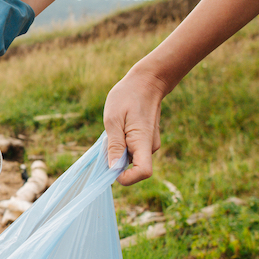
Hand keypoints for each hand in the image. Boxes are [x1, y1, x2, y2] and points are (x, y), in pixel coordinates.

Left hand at [103, 67, 166, 185]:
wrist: (147, 81)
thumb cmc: (128, 96)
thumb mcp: (113, 119)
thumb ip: (114, 145)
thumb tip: (113, 169)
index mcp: (143, 142)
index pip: (143, 172)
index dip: (127, 178)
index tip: (111, 168)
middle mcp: (150, 146)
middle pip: (133, 167)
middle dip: (116, 160)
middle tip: (108, 137)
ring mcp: (150, 143)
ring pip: (130, 158)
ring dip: (118, 150)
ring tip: (115, 128)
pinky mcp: (146, 140)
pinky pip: (132, 150)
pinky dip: (122, 144)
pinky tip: (120, 127)